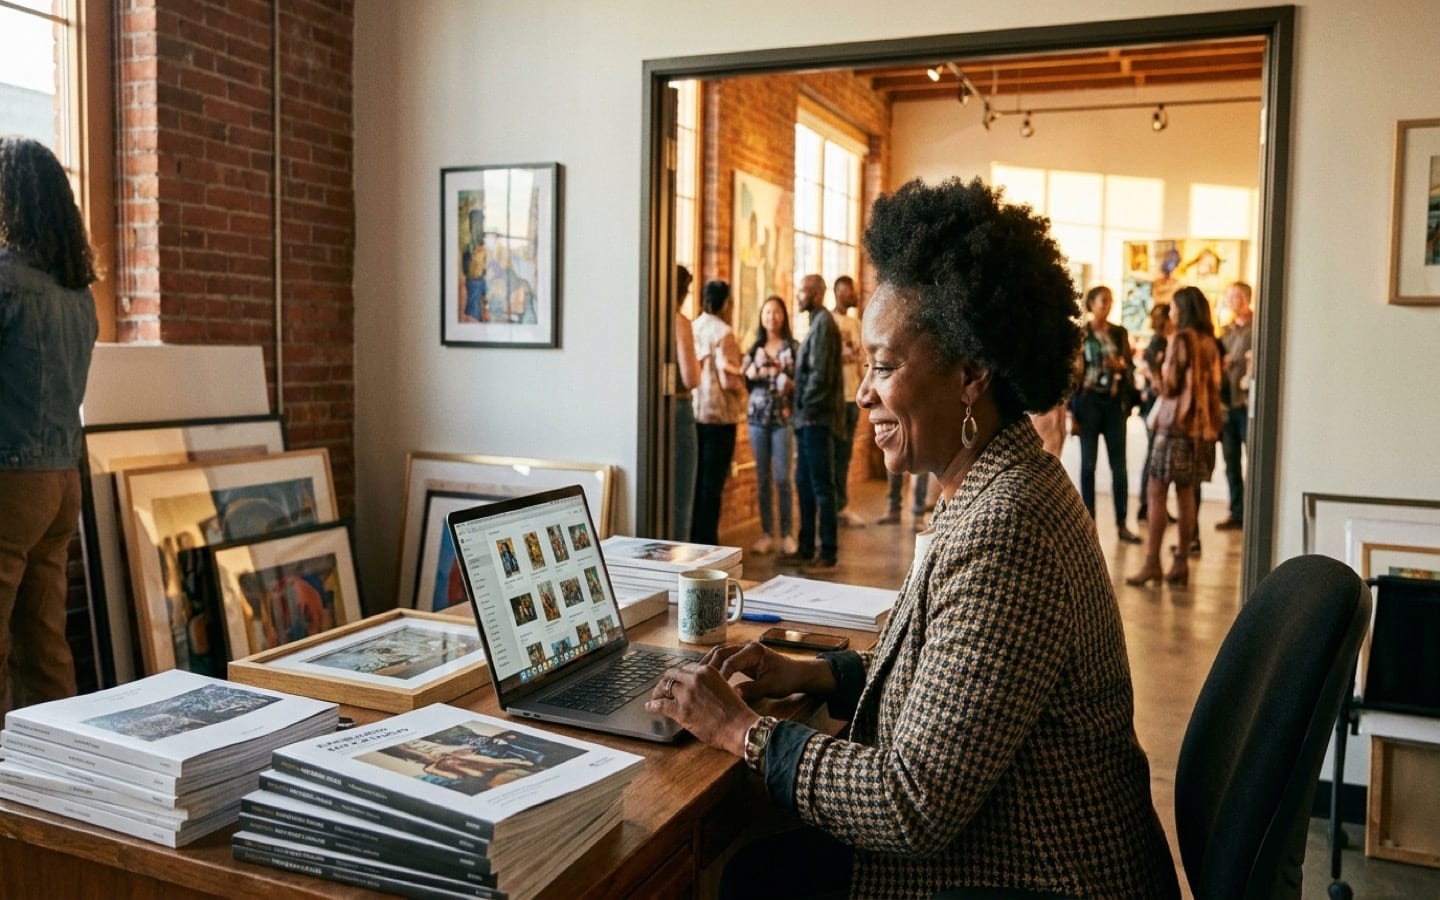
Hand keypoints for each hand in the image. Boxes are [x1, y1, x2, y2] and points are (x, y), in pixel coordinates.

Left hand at [645, 662, 754, 755]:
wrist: (739, 727)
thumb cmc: (735, 711)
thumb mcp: (723, 688)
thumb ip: (708, 685)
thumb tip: (696, 691)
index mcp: (707, 671)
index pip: (685, 669)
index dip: (679, 677)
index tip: (676, 683)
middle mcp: (695, 678)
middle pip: (672, 675)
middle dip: (666, 682)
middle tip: (663, 689)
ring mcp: (687, 694)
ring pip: (665, 687)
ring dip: (658, 692)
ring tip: (655, 698)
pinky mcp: (681, 710)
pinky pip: (661, 705)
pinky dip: (653, 705)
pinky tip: (649, 707)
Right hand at [702, 641, 830, 701]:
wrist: (797, 674)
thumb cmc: (786, 679)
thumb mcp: (770, 687)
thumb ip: (751, 689)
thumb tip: (732, 696)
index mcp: (753, 651)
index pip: (730, 662)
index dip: (719, 676)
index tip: (711, 691)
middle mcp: (746, 646)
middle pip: (720, 653)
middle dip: (707, 667)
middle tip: (695, 683)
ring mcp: (743, 650)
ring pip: (719, 654)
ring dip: (708, 665)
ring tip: (695, 679)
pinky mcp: (742, 656)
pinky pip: (724, 659)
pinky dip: (714, 667)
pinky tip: (705, 678)